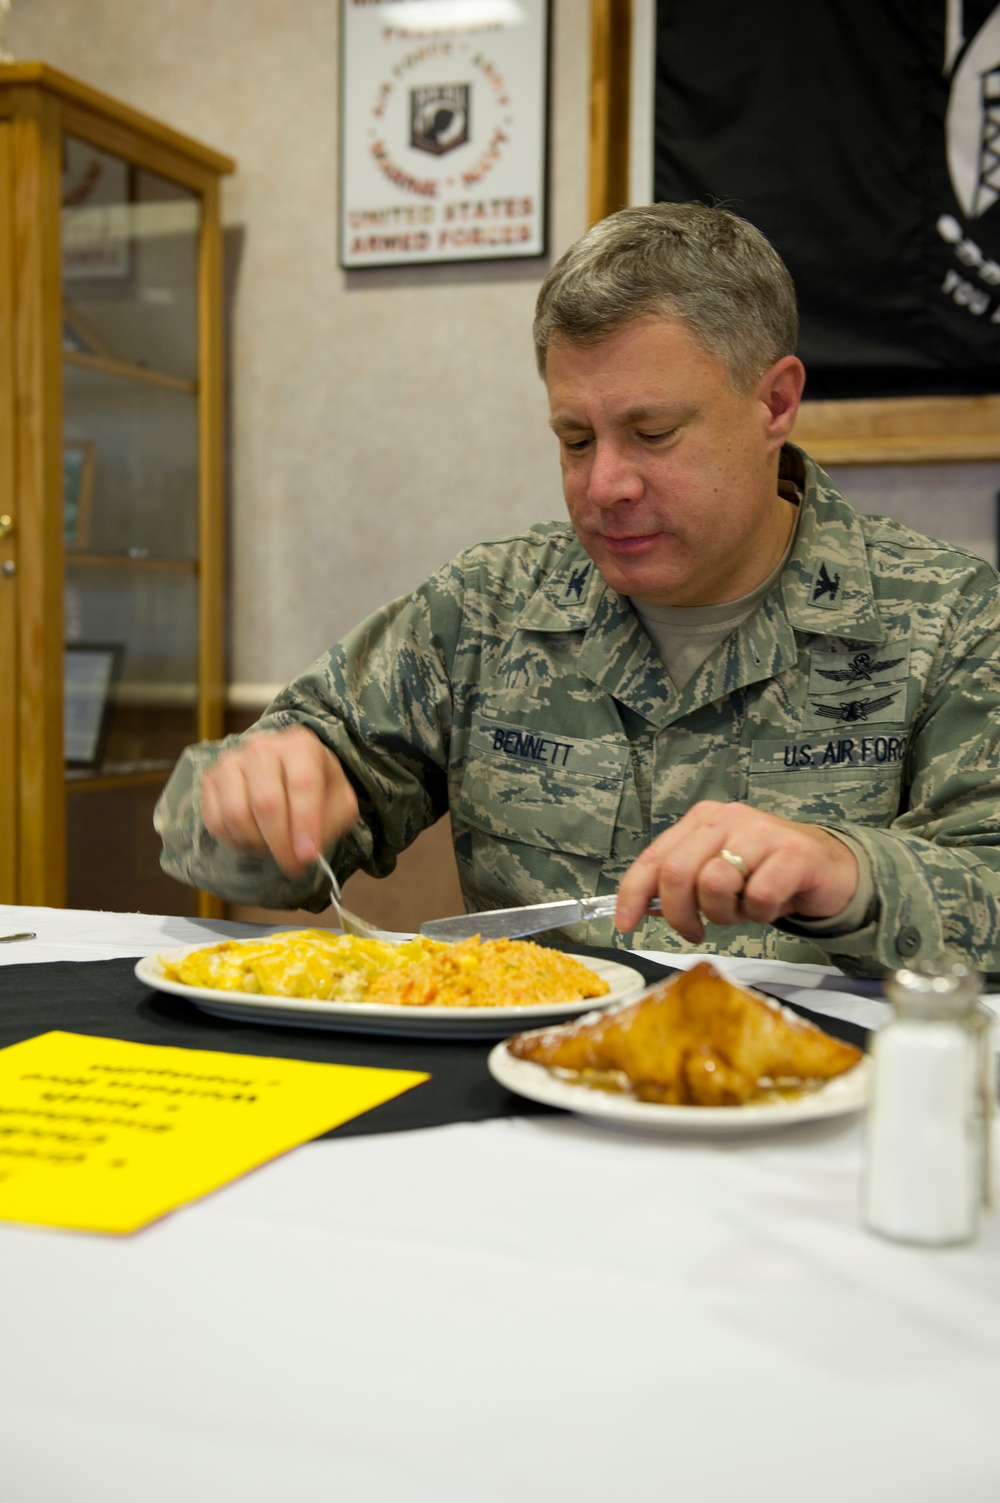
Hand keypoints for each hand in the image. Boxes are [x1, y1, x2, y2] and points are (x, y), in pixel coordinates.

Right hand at [200, 725, 358, 876]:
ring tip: (272, 846)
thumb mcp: (338, 804)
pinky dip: (235, 840)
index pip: (302, 783)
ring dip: (256, 843)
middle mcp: (262, 747)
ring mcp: (231, 761)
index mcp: (301, 746)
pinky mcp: (210, 779)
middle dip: (279, 842)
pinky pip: (216, 821)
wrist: (286, 775)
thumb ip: (330, 823)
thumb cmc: (316, 791)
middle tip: (290, 862)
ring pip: (236, 814)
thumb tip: (303, 851)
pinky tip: (252, 838)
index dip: (304, 823)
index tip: (306, 855)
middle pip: (266, 802)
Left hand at [615, 801, 858, 943]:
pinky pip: (759, 895)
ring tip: (742, 910)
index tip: (627, 924)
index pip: (654, 857)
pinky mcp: (794, 852)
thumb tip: (642, 907)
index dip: (634, 893)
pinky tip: (771, 905)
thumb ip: (683, 883)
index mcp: (702, 820)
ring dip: (724, 913)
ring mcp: (761, 831)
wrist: (829, 869)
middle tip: (694, 932)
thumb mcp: (718, 874)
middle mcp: (727, 818)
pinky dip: (760, 913)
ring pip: (715, 884)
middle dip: (678, 914)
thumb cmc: (767, 874)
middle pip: (677, 872)